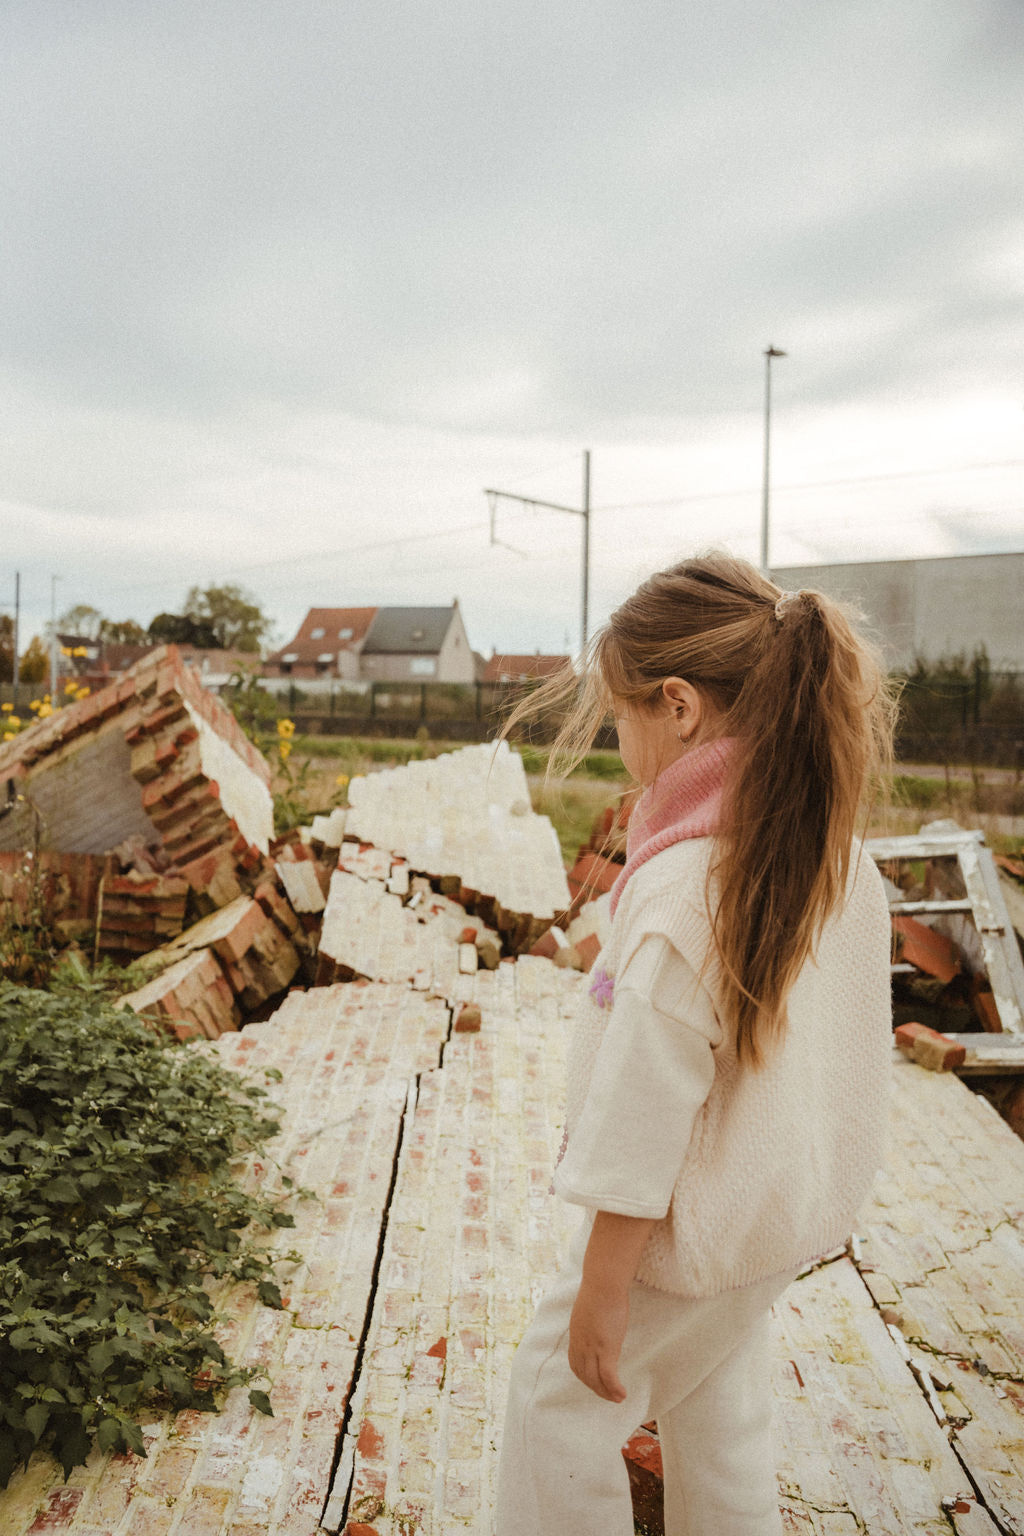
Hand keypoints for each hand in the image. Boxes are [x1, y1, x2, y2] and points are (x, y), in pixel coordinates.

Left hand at [567, 1278, 629, 1402]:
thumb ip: (591, 1316)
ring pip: (595, 1379)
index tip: (594, 1382)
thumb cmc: (601, 1287)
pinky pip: (609, 1375)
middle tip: (608, 1396)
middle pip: (584, 1375)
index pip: (575, 1363)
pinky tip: (622, 1394)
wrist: (604, 1282)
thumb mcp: (590, 1305)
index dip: (584, 1376)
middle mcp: (580, 1344)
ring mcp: (592, 1347)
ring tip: (617, 1399)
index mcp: (576, 1334)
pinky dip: (614, 1388)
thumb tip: (599, 1314)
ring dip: (606, 1393)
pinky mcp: (606, 1347)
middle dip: (596, 1388)